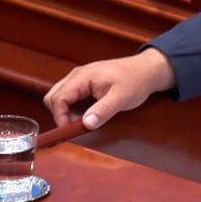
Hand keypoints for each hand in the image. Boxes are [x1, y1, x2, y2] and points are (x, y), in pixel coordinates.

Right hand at [44, 48, 176, 128]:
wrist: (147, 70)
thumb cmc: (136, 81)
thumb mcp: (121, 98)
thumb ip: (103, 111)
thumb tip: (86, 124)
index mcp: (83, 76)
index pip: (58, 98)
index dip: (60, 116)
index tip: (70, 130)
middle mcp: (77, 76)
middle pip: (53, 97)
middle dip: (61, 114)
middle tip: (78, 126)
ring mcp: (80, 79)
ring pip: (60, 98)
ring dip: (67, 112)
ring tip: (86, 119)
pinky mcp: (84, 84)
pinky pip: (70, 97)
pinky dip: (74, 109)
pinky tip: (89, 114)